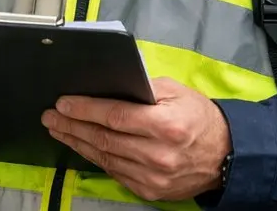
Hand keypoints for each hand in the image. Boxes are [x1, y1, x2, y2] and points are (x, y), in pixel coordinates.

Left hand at [41, 78, 231, 202]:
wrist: (226, 156)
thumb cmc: (199, 116)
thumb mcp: (176, 91)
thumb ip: (143, 87)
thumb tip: (109, 84)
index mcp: (165, 125)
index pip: (115, 116)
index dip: (85, 109)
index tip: (63, 102)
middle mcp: (158, 155)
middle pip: (104, 139)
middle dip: (72, 125)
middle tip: (50, 116)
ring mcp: (153, 178)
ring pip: (105, 158)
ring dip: (77, 142)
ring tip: (58, 129)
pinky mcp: (150, 191)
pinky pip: (115, 172)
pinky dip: (95, 158)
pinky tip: (81, 146)